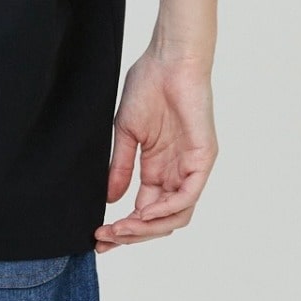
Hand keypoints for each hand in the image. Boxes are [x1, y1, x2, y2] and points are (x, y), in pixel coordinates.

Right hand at [95, 50, 217, 250]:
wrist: (167, 60)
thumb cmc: (148, 87)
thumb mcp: (127, 134)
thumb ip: (122, 168)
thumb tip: (110, 200)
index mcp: (159, 169)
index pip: (144, 212)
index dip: (123, 229)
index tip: (98, 239)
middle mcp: (177, 173)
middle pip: (159, 221)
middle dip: (131, 235)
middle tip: (105, 239)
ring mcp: (191, 168)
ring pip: (176, 216)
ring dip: (147, 228)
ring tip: (120, 229)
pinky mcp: (202, 159)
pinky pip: (187, 195)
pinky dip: (165, 209)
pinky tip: (142, 212)